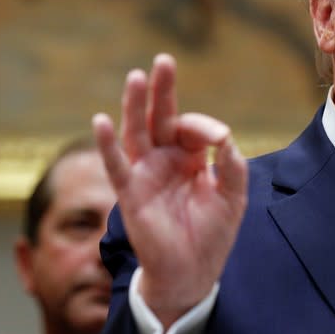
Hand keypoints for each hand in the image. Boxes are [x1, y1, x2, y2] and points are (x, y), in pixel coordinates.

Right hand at [92, 53, 247, 327]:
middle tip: (164, 60)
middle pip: (160, 117)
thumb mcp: (233, 196)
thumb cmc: (212, 234)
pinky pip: (115, 165)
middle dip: (162, 90)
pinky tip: (101, 120)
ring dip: (135, 105)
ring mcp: (145, 173)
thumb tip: (223, 135)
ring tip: (136, 77)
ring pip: (136, 132)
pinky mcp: (130, 192)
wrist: (192, 273)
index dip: (203, 126)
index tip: (218, 139)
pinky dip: (106, 144)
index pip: (192, 127)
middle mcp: (165, 159)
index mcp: (190, 157)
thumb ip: (233, 164)